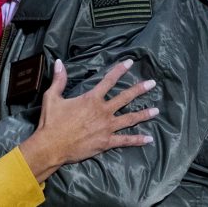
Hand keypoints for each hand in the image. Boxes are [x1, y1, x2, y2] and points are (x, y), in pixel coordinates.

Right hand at [20, 59, 157, 181]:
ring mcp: (107, 127)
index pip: (108, 81)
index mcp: (91, 99)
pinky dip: (138, 140)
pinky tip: (148, 138)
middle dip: (139, 89)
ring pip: (130, 119)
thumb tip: (59, 62)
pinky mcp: (107, 142)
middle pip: (125, 98)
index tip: (130, 63)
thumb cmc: (51, 121)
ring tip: (156, 110)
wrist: (52, 145)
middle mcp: (103, 111)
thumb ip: (59, 79)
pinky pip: (126, 140)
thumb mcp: (52, 97)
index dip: (119, 70)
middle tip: (152, 84)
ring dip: (144, 114)